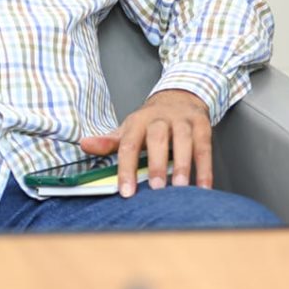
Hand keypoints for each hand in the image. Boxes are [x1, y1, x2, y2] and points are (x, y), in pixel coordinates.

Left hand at [78, 89, 211, 197]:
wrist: (178, 96)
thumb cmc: (150, 121)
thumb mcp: (128, 129)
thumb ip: (109, 141)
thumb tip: (84, 145)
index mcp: (137, 121)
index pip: (128, 144)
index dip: (125, 168)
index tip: (126, 192)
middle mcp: (159, 118)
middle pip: (157, 138)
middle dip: (156, 163)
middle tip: (156, 187)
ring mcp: (182, 120)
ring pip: (184, 140)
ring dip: (183, 164)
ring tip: (181, 187)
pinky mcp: (202, 124)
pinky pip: (204, 146)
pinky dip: (205, 167)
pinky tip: (204, 187)